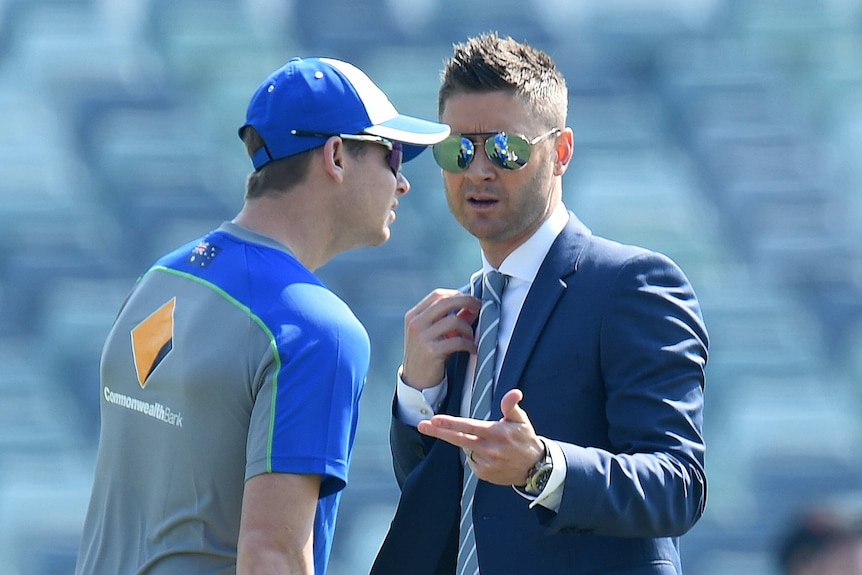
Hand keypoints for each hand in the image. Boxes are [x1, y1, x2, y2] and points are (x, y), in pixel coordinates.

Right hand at [401, 289, 479, 389]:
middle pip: (445, 301)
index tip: (472, 300)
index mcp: (414, 316)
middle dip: (467, 301)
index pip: (438, 295)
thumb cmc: (428, 355)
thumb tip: (473, 306)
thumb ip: (451, 318)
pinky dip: (469, 344)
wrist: (415, 382)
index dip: (458, 294)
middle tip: (480, 307)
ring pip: (453, 320)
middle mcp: (416, 323)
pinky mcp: (431, 351)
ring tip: (470, 338)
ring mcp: (422, 337)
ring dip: (468, 328)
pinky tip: (472, 349)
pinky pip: (457, 341)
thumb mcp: (435, 334)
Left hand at [417, 389, 543, 484]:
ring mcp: (486, 464)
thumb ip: (512, 406)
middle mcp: (490, 449)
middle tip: (422, 425)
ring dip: (469, 443)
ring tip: (488, 443)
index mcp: (497, 433)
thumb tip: (514, 392)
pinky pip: (472, 461)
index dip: (450, 423)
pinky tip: (489, 455)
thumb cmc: (525, 439)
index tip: (434, 419)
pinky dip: (475, 455)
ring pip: (466, 449)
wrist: (535, 469)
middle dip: (439, 432)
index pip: (469, 427)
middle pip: (459, 440)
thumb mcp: (521, 420)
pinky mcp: (484, 474)